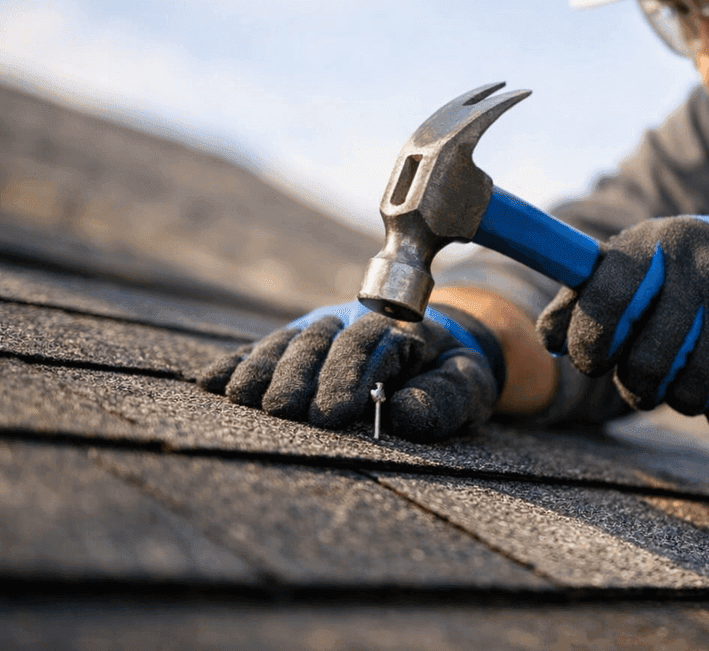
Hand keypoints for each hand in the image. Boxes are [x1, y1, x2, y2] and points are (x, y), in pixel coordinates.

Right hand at [194, 302, 504, 441]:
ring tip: (241, 398)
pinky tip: (212, 382)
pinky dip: (238, 363)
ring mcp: (323, 327)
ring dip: (262, 368)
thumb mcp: (470, 385)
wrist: (440, 345)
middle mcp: (355, 320)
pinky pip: (264, 348)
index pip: (371, 344)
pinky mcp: (296, 340)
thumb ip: (446, 397)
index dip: (348, 376)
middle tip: (283, 411)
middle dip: (300, 374)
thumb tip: (403, 413)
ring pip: (289, 341)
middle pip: (322, 340)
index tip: (332, 414)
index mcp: (402, 327)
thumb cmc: (454, 374)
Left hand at [536, 216, 708, 430]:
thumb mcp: (638, 263)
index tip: (594, 357)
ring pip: (688, 396)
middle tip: (643, 377)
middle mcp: (705, 271)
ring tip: (686, 372)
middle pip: (648, 366)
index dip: (588, 344)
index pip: (604, 303)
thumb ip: (584, 296)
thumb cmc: (689, 271)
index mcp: (659, 245)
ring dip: (678, 398)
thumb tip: (548, 339)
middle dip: (637, 385)